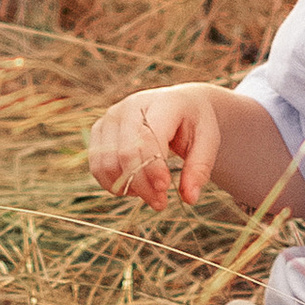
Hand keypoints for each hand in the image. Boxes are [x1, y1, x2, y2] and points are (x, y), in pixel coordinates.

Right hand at [88, 83, 227, 211]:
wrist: (180, 104)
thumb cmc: (194, 124)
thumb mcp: (208, 141)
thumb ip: (200, 169)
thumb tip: (189, 199)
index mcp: (162, 102)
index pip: (147, 137)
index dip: (153, 168)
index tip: (165, 189)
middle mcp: (131, 105)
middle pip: (125, 152)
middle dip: (142, 184)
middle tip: (160, 203)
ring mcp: (112, 115)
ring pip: (105, 161)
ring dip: (125, 186)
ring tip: (148, 194)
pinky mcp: (101, 128)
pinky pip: (96, 164)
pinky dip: (111, 182)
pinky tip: (133, 186)